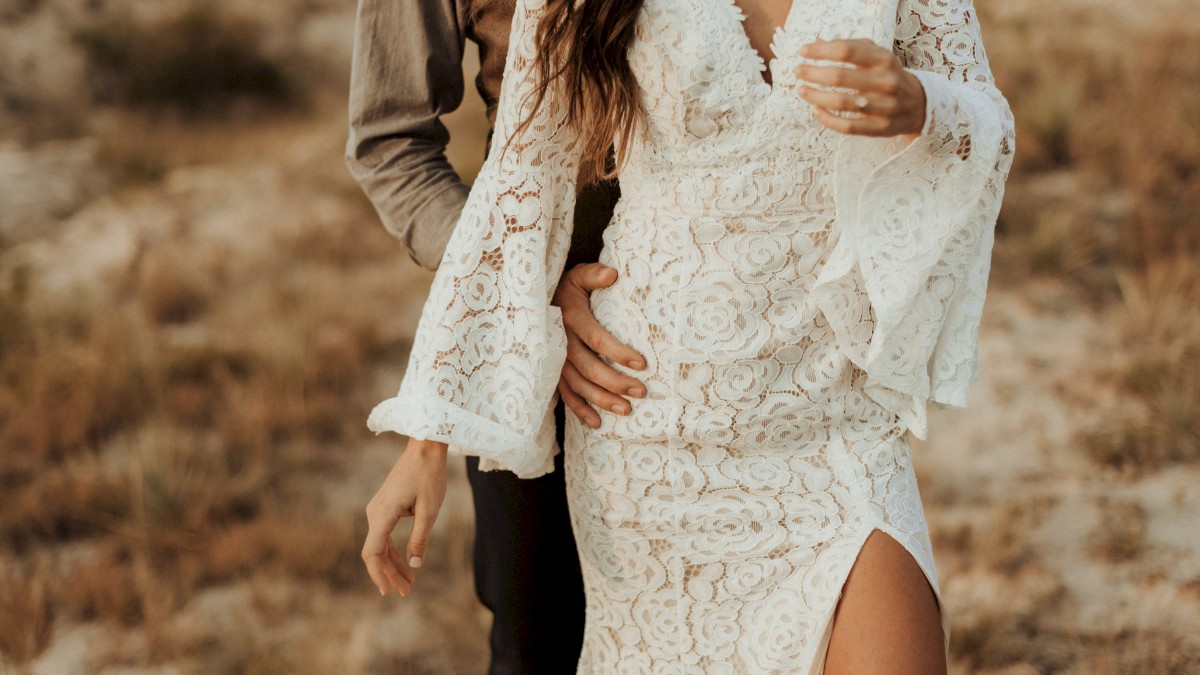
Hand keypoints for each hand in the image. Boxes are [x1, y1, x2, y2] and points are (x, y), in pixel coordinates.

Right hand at [362, 438, 447, 596]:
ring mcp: (378, 509)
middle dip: (389, 574)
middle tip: (406, 592)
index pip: (372, 552)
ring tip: (409, 582)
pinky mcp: (385, 506)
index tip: (388, 592)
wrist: (424, 447)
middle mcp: (374, 513)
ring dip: (393, 564)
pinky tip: (406, 561)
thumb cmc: (429, 475)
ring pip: (380, 544)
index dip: (378, 574)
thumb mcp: (429, 510)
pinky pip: (385, 534)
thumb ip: (420, 538)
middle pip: (376, 552)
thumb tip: (415, 564)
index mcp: (382, 514)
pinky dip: (394, 550)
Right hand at [552, 262, 646, 428]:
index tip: (642, 364)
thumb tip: (614, 273)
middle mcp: (560, 341)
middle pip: (588, 367)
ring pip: (577, 384)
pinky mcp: (552, 371)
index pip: (596, 338)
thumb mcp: (578, 275)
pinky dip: (579, 409)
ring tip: (626, 410)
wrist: (536, 300)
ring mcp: (554, 359)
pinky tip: (597, 422)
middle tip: (641, 392)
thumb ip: (595, 274)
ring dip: (601, 400)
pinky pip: (564, 394)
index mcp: (570, 317)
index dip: (618, 352)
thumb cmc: (566, 287)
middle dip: (615, 382)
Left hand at [795, 39, 925, 140]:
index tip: (804, 51)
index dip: (821, 51)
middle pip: (840, 77)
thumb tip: (815, 43)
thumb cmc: (888, 75)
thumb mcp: (876, 56)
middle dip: (813, 73)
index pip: (846, 51)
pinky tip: (815, 111)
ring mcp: (885, 107)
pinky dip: (827, 120)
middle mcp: (886, 82)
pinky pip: (848, 126)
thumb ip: (849, 47)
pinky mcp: (880, 128)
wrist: (919, 104)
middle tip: (798, 71)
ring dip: (816, 97)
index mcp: (885, 60)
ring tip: (802, 90)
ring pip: (842, 103)